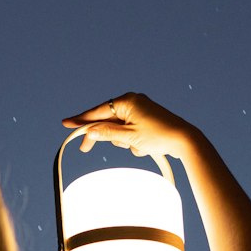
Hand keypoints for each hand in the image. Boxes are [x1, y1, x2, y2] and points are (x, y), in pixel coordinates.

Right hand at [61, 92, 193, 161]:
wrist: (185, 140)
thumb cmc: (158, 136)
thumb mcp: (129, 137)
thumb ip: (107, 133)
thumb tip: (90, 130)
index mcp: (127, 101)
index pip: (98, 111)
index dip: (81, 120)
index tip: (65, 124)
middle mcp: (132, 102)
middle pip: (107, 121)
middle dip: (105, 136)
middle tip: (85, 149)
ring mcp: (139, 110)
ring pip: (119, 129)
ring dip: (123, 141)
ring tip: (137, 146)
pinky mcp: (145, 119)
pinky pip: (130, 132)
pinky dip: (133, 141)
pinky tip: (144, 147)